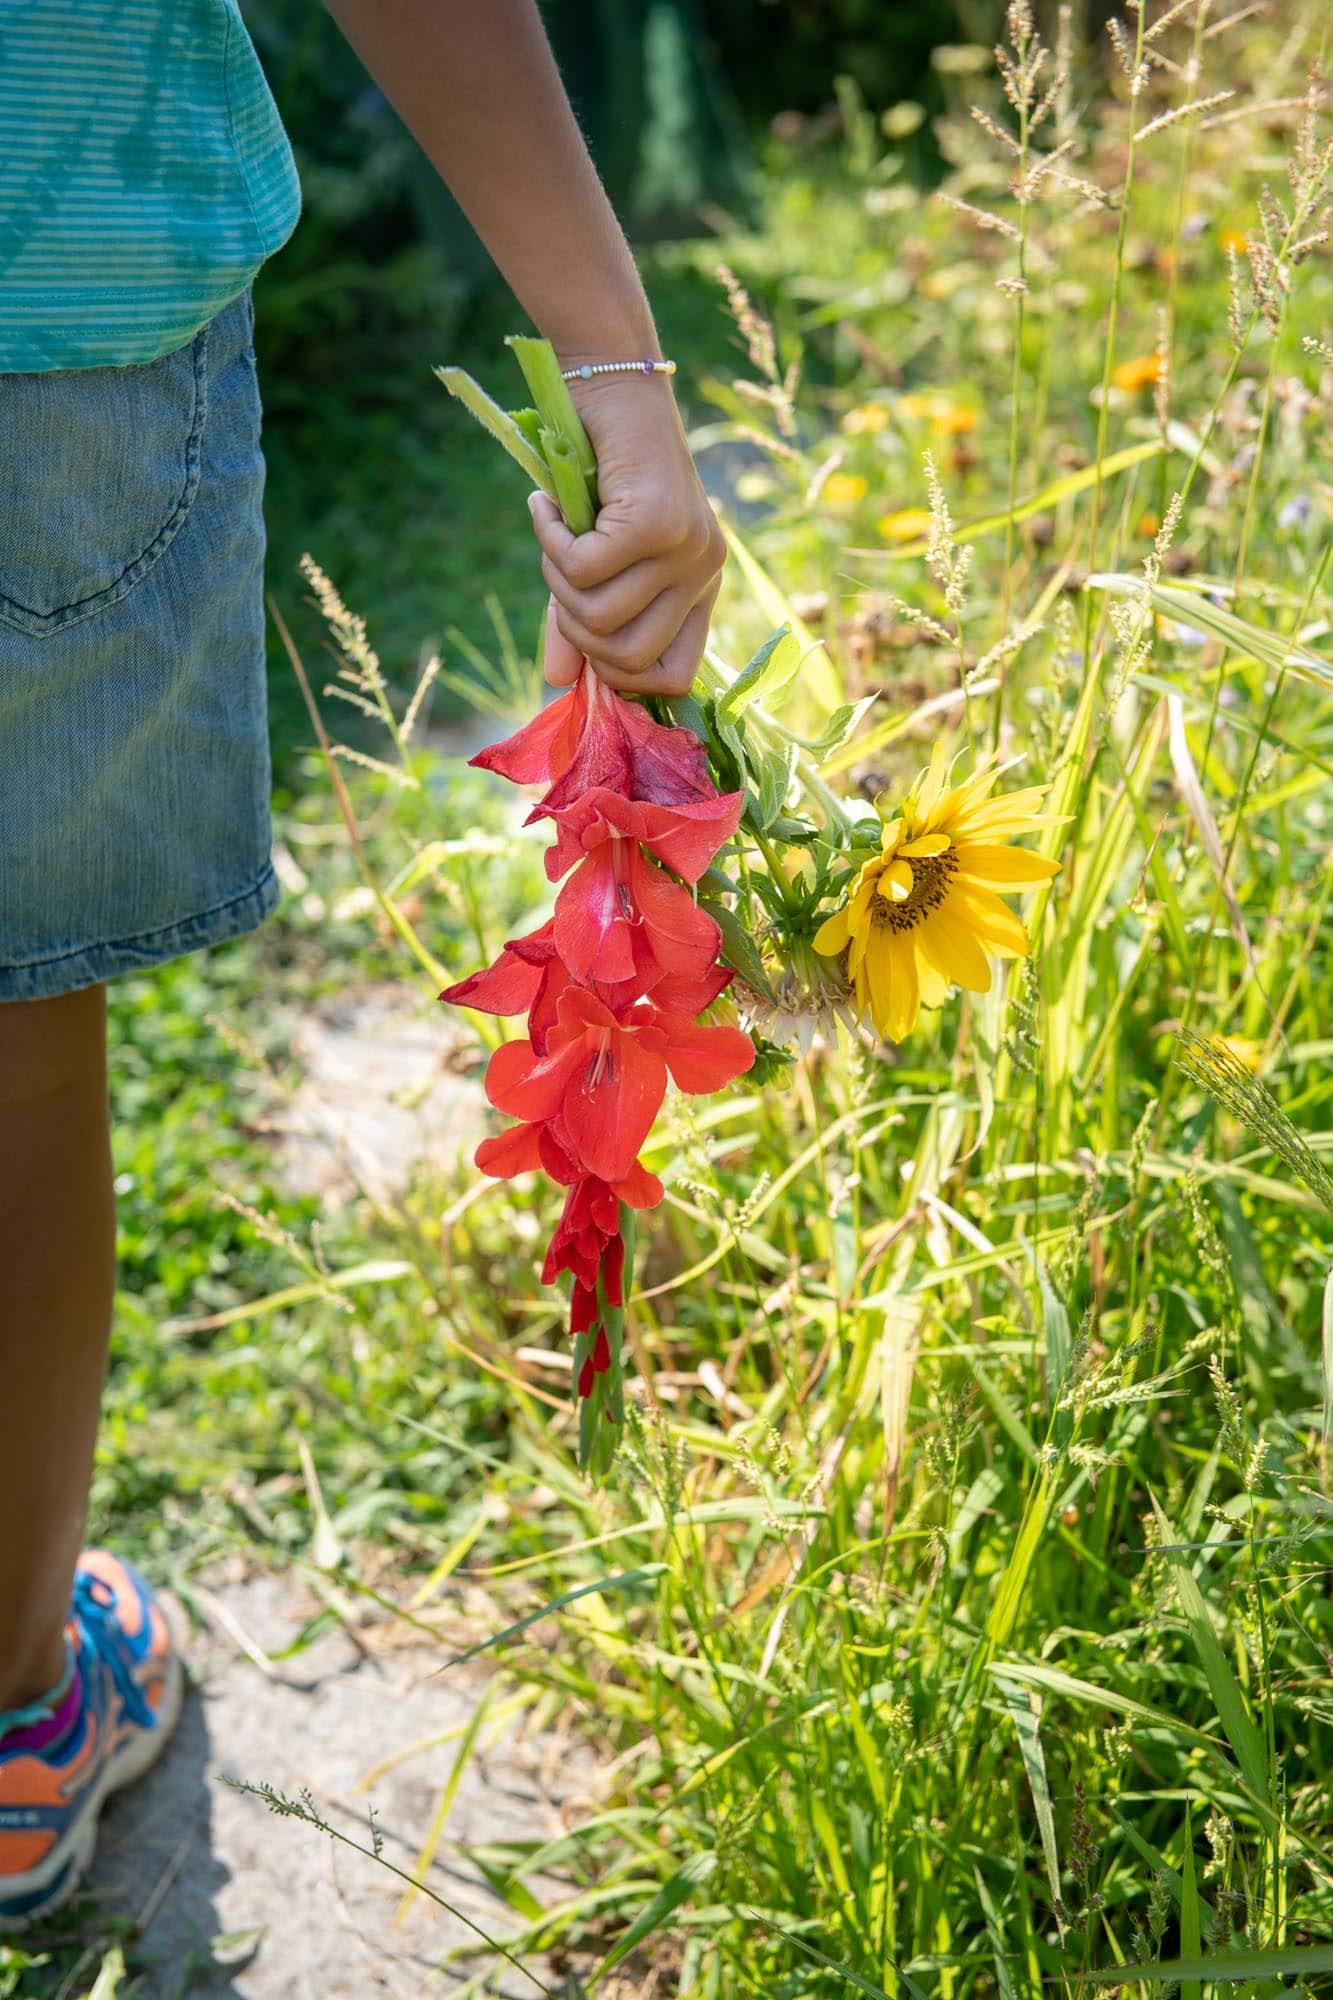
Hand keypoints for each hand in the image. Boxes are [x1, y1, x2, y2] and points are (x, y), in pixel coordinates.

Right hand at [528, 372, 724, 696]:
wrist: (611, 382)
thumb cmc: (599, 469)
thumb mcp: (592, 556)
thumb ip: (577, 619)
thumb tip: (556, 680)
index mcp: (700, 586)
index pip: (673, 678)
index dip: (619, 674)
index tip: (585, 637)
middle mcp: (705, 571)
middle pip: (629, 660)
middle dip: (576, 631)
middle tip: (558, 577)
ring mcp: (686, 548)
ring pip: (600, 617)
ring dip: (556, 582)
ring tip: (552, 533)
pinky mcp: (655, 523)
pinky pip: (583, 570)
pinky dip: (550, 543)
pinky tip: (545, 507)